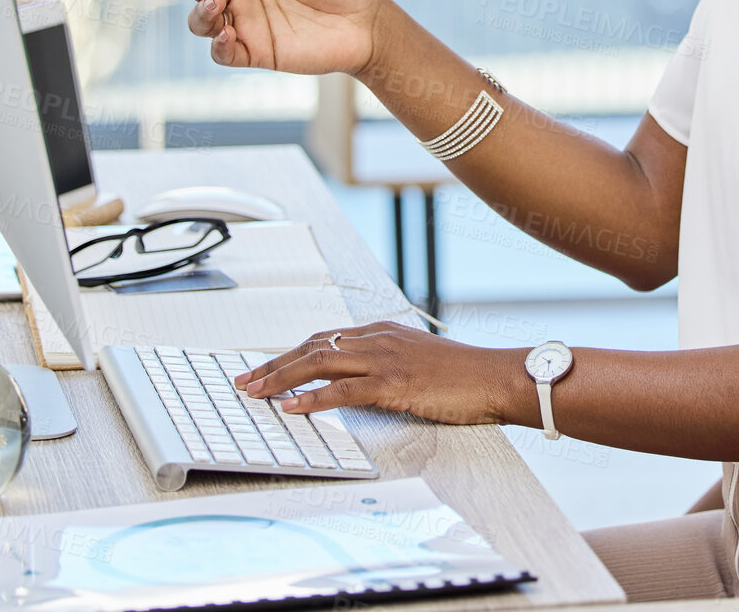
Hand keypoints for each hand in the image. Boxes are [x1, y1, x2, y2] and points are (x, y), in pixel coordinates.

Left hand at [233, 322, 525, 426]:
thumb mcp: (417, 361)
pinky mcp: (394, 383)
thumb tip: (356, 382)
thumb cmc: (463, 376)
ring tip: (255, 393)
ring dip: (281, 379)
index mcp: (381, 332)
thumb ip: (386, 364)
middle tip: (244, 381)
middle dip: (273, 364)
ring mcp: (385, 359)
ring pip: (319, 363)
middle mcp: (377, 338)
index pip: (322, 338)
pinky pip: (343, 390)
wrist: (495, 377)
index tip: (264, 368)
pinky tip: (292, 407)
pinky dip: (312, 398)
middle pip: (312, 346)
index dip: (289, 353)